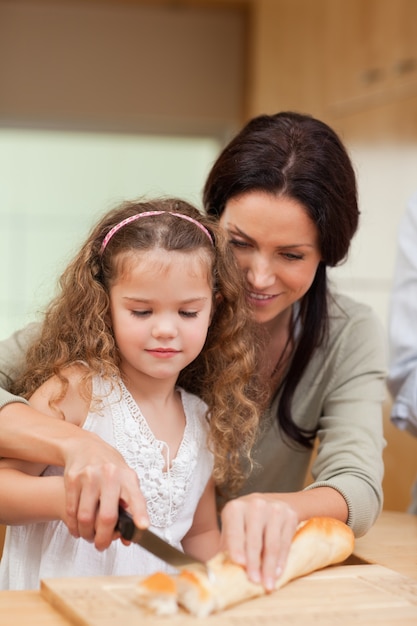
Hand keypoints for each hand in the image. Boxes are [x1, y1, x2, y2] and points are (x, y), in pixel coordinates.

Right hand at [63, 432, 148, 549]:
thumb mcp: (125, 478)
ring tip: (89, 536)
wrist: (85, 446)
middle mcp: (109, 475)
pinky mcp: (72, 479)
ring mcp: (89, 477)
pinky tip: (77, 528)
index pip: (136, 498)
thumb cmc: (110, 467)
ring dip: (86, 534)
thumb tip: (129, 537)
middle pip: (106, 516)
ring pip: (85, 517)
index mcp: (127, 477)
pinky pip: (71, 511)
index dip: (140, 514)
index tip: (143, 528)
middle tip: (101, 545)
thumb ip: (129, 505)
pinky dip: (74, 525)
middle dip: (103, 538)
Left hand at [220, 493, 297, 590]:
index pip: (235, 532)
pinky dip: (282, 560)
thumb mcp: (232, 529)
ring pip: (272, 543)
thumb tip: (215, 575)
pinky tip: (277, 573)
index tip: (239, 563)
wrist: (271, 504)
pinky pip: (285, 543)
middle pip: (255, 540)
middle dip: (254, 563)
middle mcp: (254, 505)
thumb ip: (225, 549)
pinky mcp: (289, 515)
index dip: (237, 547)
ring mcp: (274, 509)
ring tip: (268, 584)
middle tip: (254, 582)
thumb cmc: (246, 524)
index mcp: (235, 508)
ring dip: (270, 567)